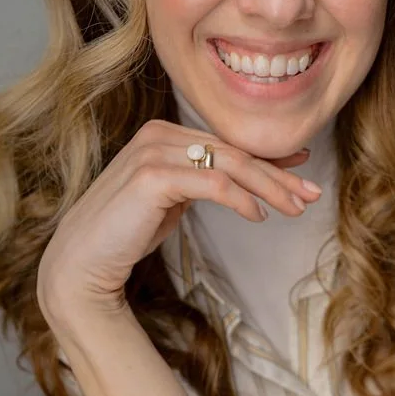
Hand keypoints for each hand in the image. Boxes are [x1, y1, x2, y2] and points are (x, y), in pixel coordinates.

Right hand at [36, 118, 318, 322]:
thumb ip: (204, 181)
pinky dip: (241, 199)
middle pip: (233, 151)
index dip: (269, 158)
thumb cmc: (127, 233)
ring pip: (229, 164)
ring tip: (295, 208)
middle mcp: (158, 134)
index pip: (227, 144)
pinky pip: (213, 183)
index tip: (303, 171)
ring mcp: (154, 152)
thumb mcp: (174, 199)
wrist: (83, 262)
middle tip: (311, 194)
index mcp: (163, 134)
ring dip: (269, 187)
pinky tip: (258, 216)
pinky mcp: (153, 177)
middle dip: (278, 174)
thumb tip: (247, 183)